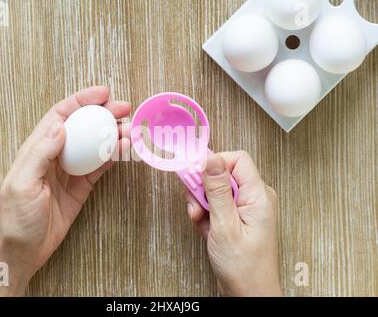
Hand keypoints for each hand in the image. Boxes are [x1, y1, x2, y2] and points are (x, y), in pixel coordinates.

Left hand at [0, 86, 130, 295]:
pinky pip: (100, 166)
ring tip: (131, 129)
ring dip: (113, 134)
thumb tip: (60, 125)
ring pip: (95, 144)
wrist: (23, 249)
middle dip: (103, 114)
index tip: (103, 93)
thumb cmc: (15, 217)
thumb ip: (41, 153)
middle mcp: (56, 154)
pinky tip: (124, 150)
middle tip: (125, 109)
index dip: (81, 100)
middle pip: (83, 126)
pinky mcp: (82, 186)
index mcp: (38, 148)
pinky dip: (114, 156)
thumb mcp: (22, 183)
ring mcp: (71, 169)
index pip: (61, 115)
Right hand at [185, 151, 281, 296]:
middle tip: (196, 207)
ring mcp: (245, 208)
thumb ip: (217, 190)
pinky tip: (206, 229)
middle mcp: (254, 197)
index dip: (214, 162)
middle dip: (203, 188)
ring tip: (200, 221)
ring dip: (202, 203)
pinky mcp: (236, 217)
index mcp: (258, 195)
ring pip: (216, 190)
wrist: (248, 293)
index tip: (194, 173)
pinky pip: (216, 205)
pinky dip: (206, 215)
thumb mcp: (225, 225)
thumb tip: (210, 158)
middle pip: (222, 174)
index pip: (237, 160)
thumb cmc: (243, 266)